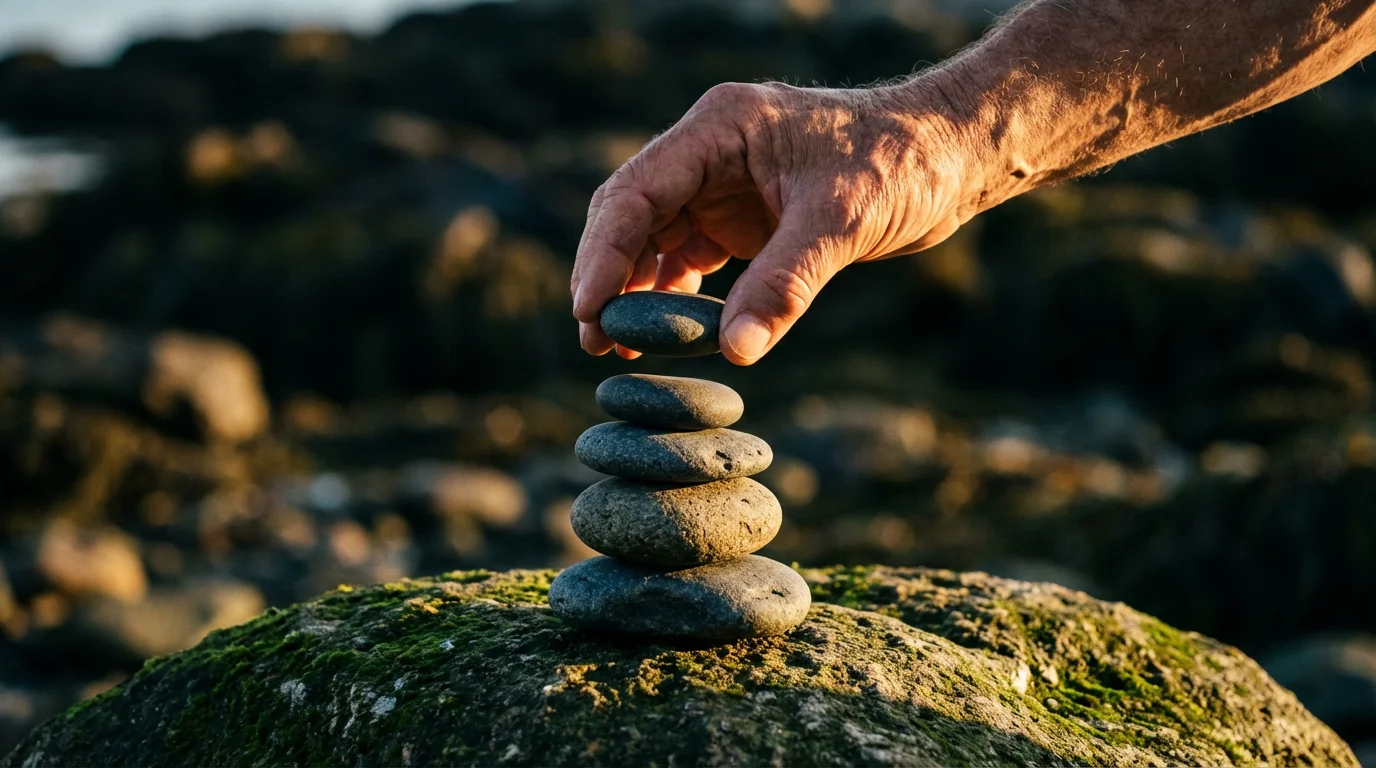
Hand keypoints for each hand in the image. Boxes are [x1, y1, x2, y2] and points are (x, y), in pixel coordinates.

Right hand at [570, 78, 983, 364]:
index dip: (604, 252)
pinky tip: (664, 335)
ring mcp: (722, 185)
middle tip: (594, 343)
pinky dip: (673, 296)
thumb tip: (736, 351)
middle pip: (631, 216)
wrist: (949, 156)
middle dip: (608, 277)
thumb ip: (785, 284)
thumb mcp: (842, 221)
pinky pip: (688, 258)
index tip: (589, 312)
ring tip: (619, 351)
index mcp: (720, 127)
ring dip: (634, 293)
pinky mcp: (742, 217)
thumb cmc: (901, 164)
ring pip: (653, 240)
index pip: (636, 190)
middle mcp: (710, 152)